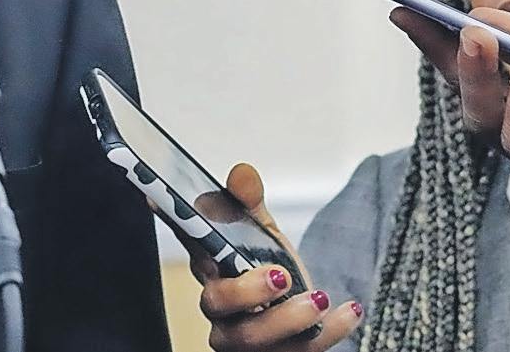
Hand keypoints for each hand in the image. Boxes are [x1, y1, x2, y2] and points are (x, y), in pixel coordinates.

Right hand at [194, 162, 362, 350]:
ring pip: (256, 340)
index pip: (190, 244)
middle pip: (219, 306)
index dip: (178, 225)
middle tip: (279, 275)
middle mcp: (221, 311)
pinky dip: (329, 333)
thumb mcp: (261, 234)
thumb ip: (250, 204)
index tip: (159, 196)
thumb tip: (242, 174)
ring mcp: (245, 340)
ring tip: (321, 298)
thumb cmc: (268, 269)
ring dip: (290, 321)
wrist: (298, 310)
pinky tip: (350, 311)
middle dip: (247, 292)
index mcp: (210, 270)